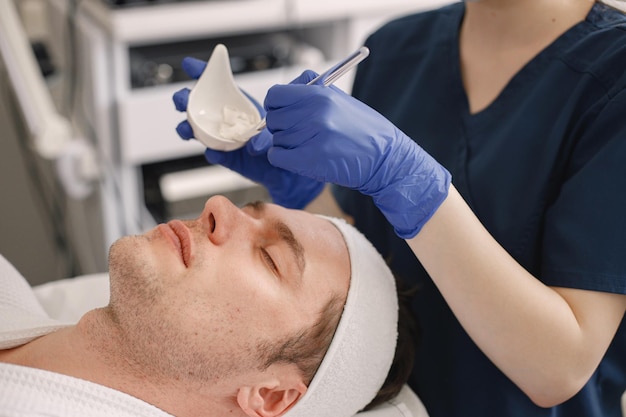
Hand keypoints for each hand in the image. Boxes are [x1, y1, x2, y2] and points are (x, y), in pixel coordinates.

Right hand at [172, 58, 323, 208]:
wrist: (287, 164)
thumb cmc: (282, 135)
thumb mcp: (284, 111)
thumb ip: (287, 98)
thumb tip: (303, 77)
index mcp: (234, 102)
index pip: (213, 83)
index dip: (200, 72)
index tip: (189, 65)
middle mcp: (224, 119)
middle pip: (195, 107)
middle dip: (184, 100)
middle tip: (183, 99)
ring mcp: (223, 139)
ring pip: (197, 132)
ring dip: (188, 129)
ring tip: (187, 129)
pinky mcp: (229, 159)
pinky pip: (216, 155)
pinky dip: (213, 153)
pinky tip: (214, 151)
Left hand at [264, 70, 450, 237]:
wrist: (384, 159)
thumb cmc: (363, 130)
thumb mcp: (339, 99)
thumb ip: (309, 92)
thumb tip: (278, 97)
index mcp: (320, 95)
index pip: (275, 95)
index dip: (275, 104)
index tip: (281, 110)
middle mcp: (314, 114)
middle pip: (273, 118)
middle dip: (282, 126)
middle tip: (300, 131)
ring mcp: (312, 137)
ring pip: (276, 139)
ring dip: (287, 144)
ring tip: (310, 144)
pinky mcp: (310, 160)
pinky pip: (277, 156)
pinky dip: (283, 158)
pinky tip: (299, 157)